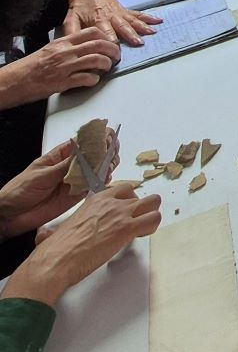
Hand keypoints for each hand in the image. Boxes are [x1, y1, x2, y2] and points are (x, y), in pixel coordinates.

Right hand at [0, 27, 119, 107]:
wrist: (15, 80)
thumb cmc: (32, 67)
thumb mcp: (50, 50)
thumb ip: (68, 47)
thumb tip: (86, 49)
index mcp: (62, 42)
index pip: (91, 32)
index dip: (106, 37)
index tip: (111, 43)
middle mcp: (65, 52)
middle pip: (98, 45)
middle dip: (113, 50)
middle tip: (116, 56)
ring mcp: (65, 67)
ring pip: (96, 60)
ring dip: (106, 64)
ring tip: (107, 68)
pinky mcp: (63, 82)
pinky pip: (87, 78)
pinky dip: (94, 80)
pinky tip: (94, 80)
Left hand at [0, 131, 119, 238]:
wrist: (12, 214)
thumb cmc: (19, 189)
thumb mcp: (41, 174)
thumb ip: (65, 167)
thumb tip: (85, 155)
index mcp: (61, 155)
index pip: (83, 141)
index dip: (97, 137)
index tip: (107, 137)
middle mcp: (71, 166)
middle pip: (96, 154)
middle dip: (107, 151)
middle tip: (111, 154)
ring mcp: (76, 180)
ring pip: (99, 169)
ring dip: (107, 166)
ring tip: (108, 167)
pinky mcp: (78, 194)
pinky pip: (94, 186)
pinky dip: (102, 182)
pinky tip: (104, 179)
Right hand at [1, 185, 161, 305]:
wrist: (56, 260)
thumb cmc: (56, 249)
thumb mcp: (60, 228)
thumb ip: (61, 228)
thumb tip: (46, 235)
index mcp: (95, 200)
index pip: (123, 189)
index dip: (127, 201)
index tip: (125, 214)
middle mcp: (110, 202)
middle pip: (140, 195)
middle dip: (142, 208)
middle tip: (136, 222)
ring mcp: (120, 213)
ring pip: (153, 202)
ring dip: (151, 215)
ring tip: (142, 229)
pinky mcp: (127, 228)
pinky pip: (153, 220)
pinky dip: (152, 227)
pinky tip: (141, 235)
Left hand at [64, 0, 159, 46]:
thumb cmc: (78, 6)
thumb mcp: (70, 18)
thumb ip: (72, 30)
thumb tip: (74, 43)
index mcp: (98, 20)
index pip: (106, 34)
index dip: (110, 43)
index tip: (115, 53)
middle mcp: (111, 17)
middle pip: (122, 27)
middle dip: (130, 35)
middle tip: (139, 43)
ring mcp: (120, 13)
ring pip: (132, 20)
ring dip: (142, 26)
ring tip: (152, 33)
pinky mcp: (125, 10)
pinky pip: (138, 14)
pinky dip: (148, 17)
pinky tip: (158, 21)